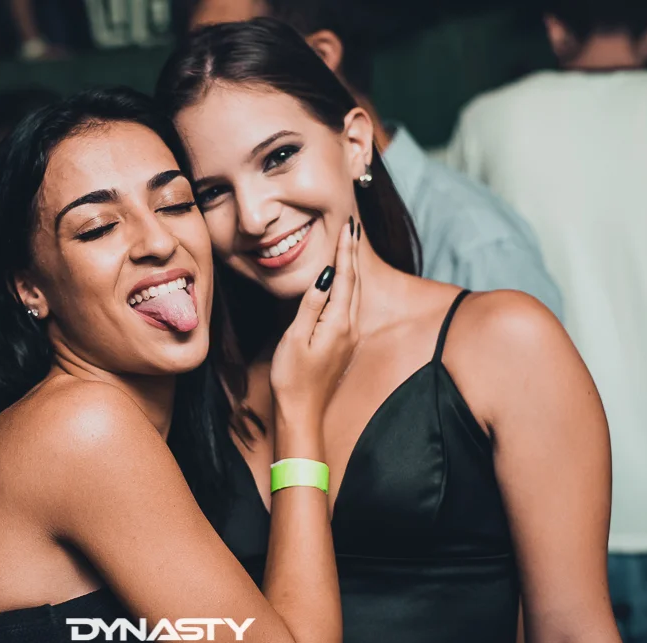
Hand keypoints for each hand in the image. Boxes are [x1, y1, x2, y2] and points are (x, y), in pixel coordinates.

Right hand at [270, 217, 360, 426]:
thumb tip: (326, 275)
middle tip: (353, 226)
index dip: (346, 250)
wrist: (301, 411)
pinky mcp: (343, 343)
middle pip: (355, 282)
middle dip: (353, 253)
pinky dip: (348, 285)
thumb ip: (312, 305)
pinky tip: (343, 280)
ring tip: (350, 245)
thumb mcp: (296, 338)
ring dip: (352, 267)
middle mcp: (350, 327)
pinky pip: (349, 306)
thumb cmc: (292, 377)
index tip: (348, 226)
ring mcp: (349, 336)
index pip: (345, 277)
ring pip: (354, 293)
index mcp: (339, 323)